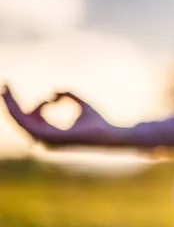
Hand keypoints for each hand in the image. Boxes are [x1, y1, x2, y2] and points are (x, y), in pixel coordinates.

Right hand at [2, 84, 125, 146]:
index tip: (8, 86)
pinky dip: (20, 110)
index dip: (16, 104)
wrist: (109, 133)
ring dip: (11, 105)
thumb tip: (53, 92)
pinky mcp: (50, 137)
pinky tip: (21, 98)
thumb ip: (65, 95)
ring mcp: (46, 140)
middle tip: (3, 86)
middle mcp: (45, 139)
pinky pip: (28, 124)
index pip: (27, 118)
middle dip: (9, 103)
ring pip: (20, 121)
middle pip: (20, 120)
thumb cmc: (97, 121)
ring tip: (7, 89)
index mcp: (50, 133)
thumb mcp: (80, 102)